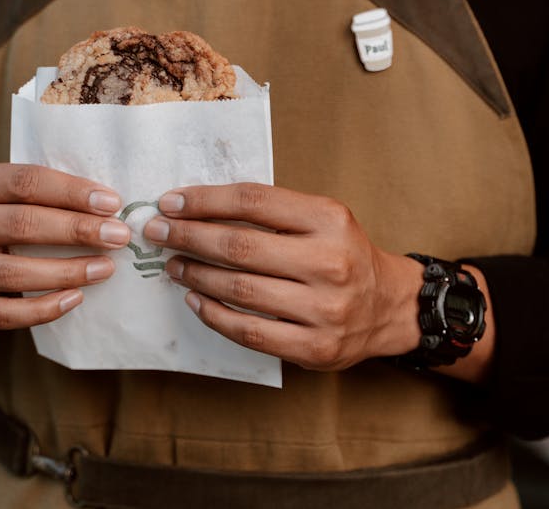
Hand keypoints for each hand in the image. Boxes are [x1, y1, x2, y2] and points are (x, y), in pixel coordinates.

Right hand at [0, 163, 128, 329]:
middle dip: (76, 230)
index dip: (71, 192)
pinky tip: (74, 298)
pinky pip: (2, 313)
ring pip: (12, 272)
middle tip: (117, 236)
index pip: (24, 181)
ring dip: (67, 271)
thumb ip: (37, 194)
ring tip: (104, 268)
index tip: (111, 203)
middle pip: (21, 224)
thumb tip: (104, 204)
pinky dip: (42, 309)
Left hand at [141, 183, 423, 370]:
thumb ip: (272, 211)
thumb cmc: (343, 254)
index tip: (171, 201)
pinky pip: (249, 332)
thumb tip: (198, 207)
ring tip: (174, 265)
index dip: (205, 200)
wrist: (390, 306)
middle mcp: (330, 262)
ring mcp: (324, 309)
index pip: (254, 201)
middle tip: (158, 232)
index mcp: (330, 219)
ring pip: (239, 290)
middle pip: (240, 246)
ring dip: (195, 276)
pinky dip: (214, 315)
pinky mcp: (314, 347)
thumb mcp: (322, 218)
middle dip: (188, 236)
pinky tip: (196, 300)